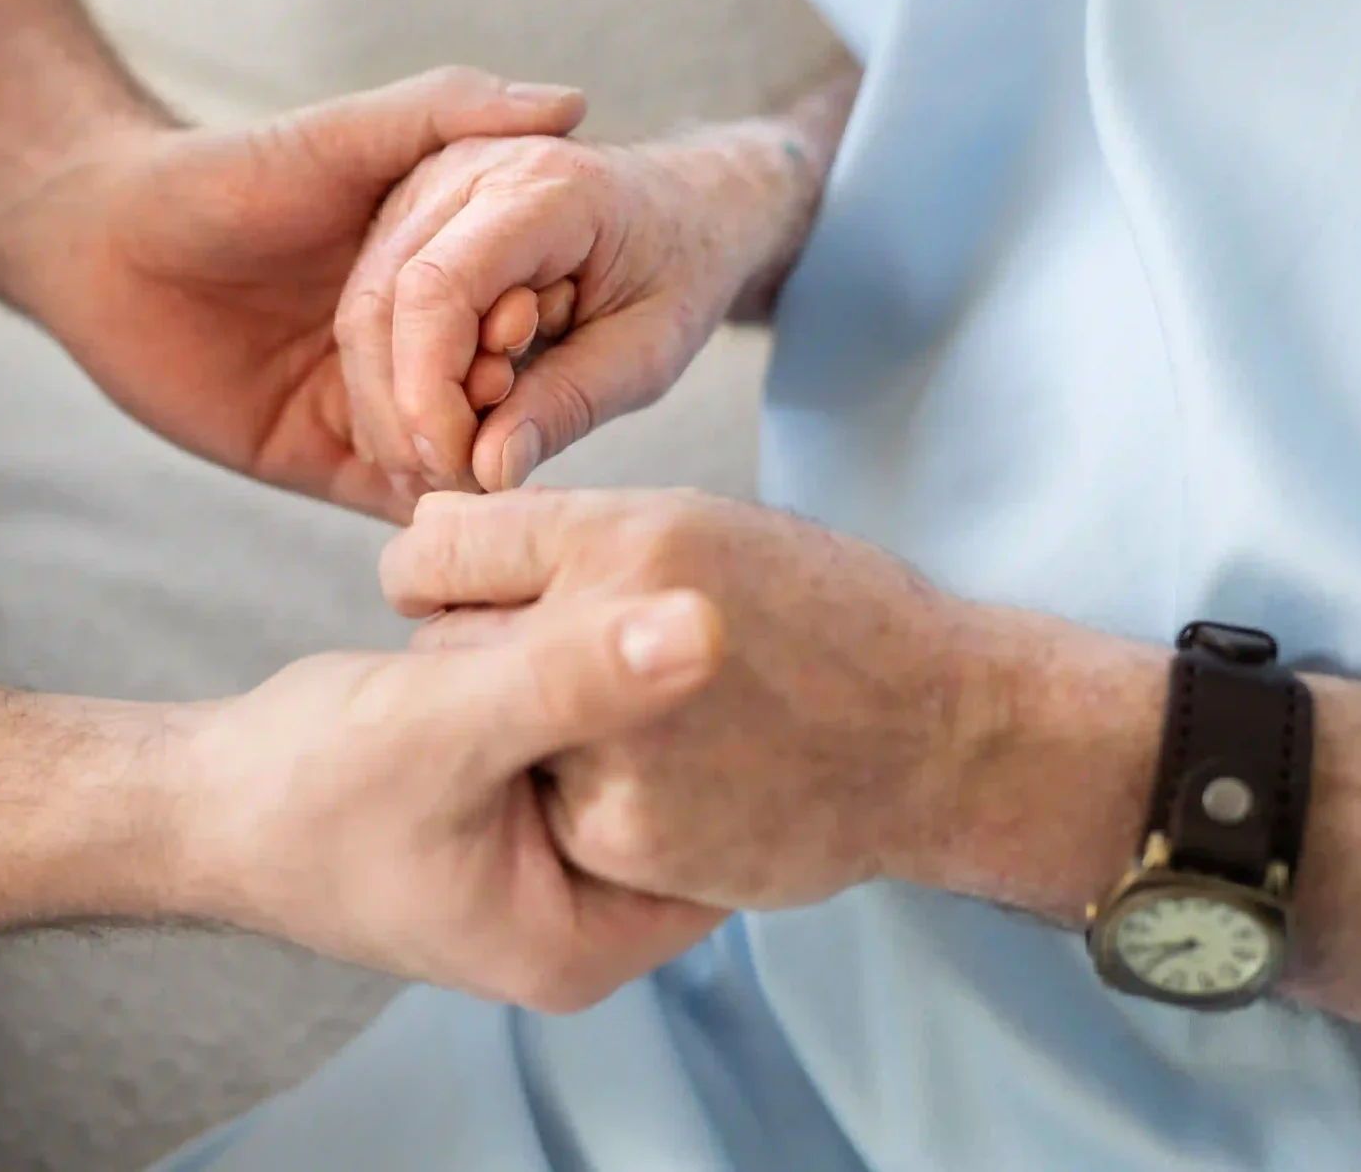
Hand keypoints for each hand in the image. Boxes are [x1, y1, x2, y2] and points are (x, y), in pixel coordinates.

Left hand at [0, 68, 587, 518]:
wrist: (98, 241)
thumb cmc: (224, 175)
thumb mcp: (344, 136)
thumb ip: (447, 112)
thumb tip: (571, 103)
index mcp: (438, 266)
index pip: (523, 309)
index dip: (540, 319)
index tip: (539, 320)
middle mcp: (416, 340)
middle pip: (499, 389)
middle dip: (514, 400)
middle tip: (501, 394)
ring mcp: (371, 402)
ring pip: (454, 452)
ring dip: (475, 459)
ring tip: (480, 454)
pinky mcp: (320, 457)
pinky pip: (389, 498)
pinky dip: (423, 508)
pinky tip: (443, 504)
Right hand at [174, 584, 728, 1010]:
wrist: (194, 800)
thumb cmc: (302, 786)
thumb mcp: (449, 722)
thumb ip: (571, 677)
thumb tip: (708, 629)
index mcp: (586, 943)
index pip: (724, 838)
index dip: (732, 730)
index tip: (728, 627)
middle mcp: (579, 920)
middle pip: (681, 795)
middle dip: (665, 700)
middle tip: (658, 601)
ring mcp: (545, 870)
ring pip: (627, 757)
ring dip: (608, 679)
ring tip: (584, 611)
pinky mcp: (512, 819)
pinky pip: (577, 741)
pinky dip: (562, 682)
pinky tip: (540, 624)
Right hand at [336, 121, 822, 496]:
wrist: (687, 203)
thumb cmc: (680, 268)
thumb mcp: (650, 350)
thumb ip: (569, 405)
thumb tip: (486, 471)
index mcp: (542, 186)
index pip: (437, 288)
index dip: (428, 391)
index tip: (459, 467)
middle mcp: (467, 168)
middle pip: (380, 302)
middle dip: (404, 410)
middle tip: (459, 477)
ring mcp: (428, 182)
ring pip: (362, 308)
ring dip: (396, 399)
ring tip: (465, 449)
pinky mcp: (410, 212)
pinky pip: (373, 304)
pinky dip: (398, 376)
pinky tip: (450, 417)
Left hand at [382, 489, 1077, 910]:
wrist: (936, 736)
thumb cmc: (815, 613)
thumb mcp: (697, 526)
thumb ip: (561, 536)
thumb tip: (424, 540)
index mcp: (628, 540)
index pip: (436, 549)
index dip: (445, 573)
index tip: (469, 590)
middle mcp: (610, 634)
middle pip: (444, 644)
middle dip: (483, 651)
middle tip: (566, 661)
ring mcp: (614, 747)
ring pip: (487, 733)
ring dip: (524, 730)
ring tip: (632, 721)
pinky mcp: (623, 835)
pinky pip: (541, 807)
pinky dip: (575, 797)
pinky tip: (660, 779)